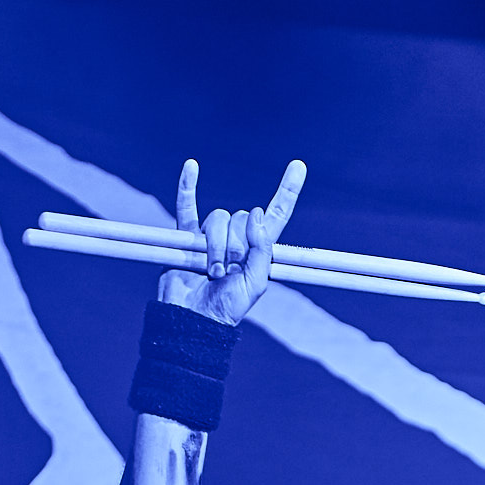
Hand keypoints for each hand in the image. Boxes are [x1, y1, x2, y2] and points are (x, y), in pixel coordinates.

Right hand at [157, 157, 305, 324]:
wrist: (195, 318)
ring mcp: (211, 235)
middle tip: (229, 271)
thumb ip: (262, 250)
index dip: (288, 191)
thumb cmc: (227, 308)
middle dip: (235, 245)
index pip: (276, 214)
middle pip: (240, 218)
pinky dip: (187, 186)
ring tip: (213, 272)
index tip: (299, 166)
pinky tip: (192, 166)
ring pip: (217, 219)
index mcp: (258, 248)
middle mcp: (236, 237)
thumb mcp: (256, 284)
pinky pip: (186, 206)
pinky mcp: (187, 236)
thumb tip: (256, 213)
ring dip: (215, 246)